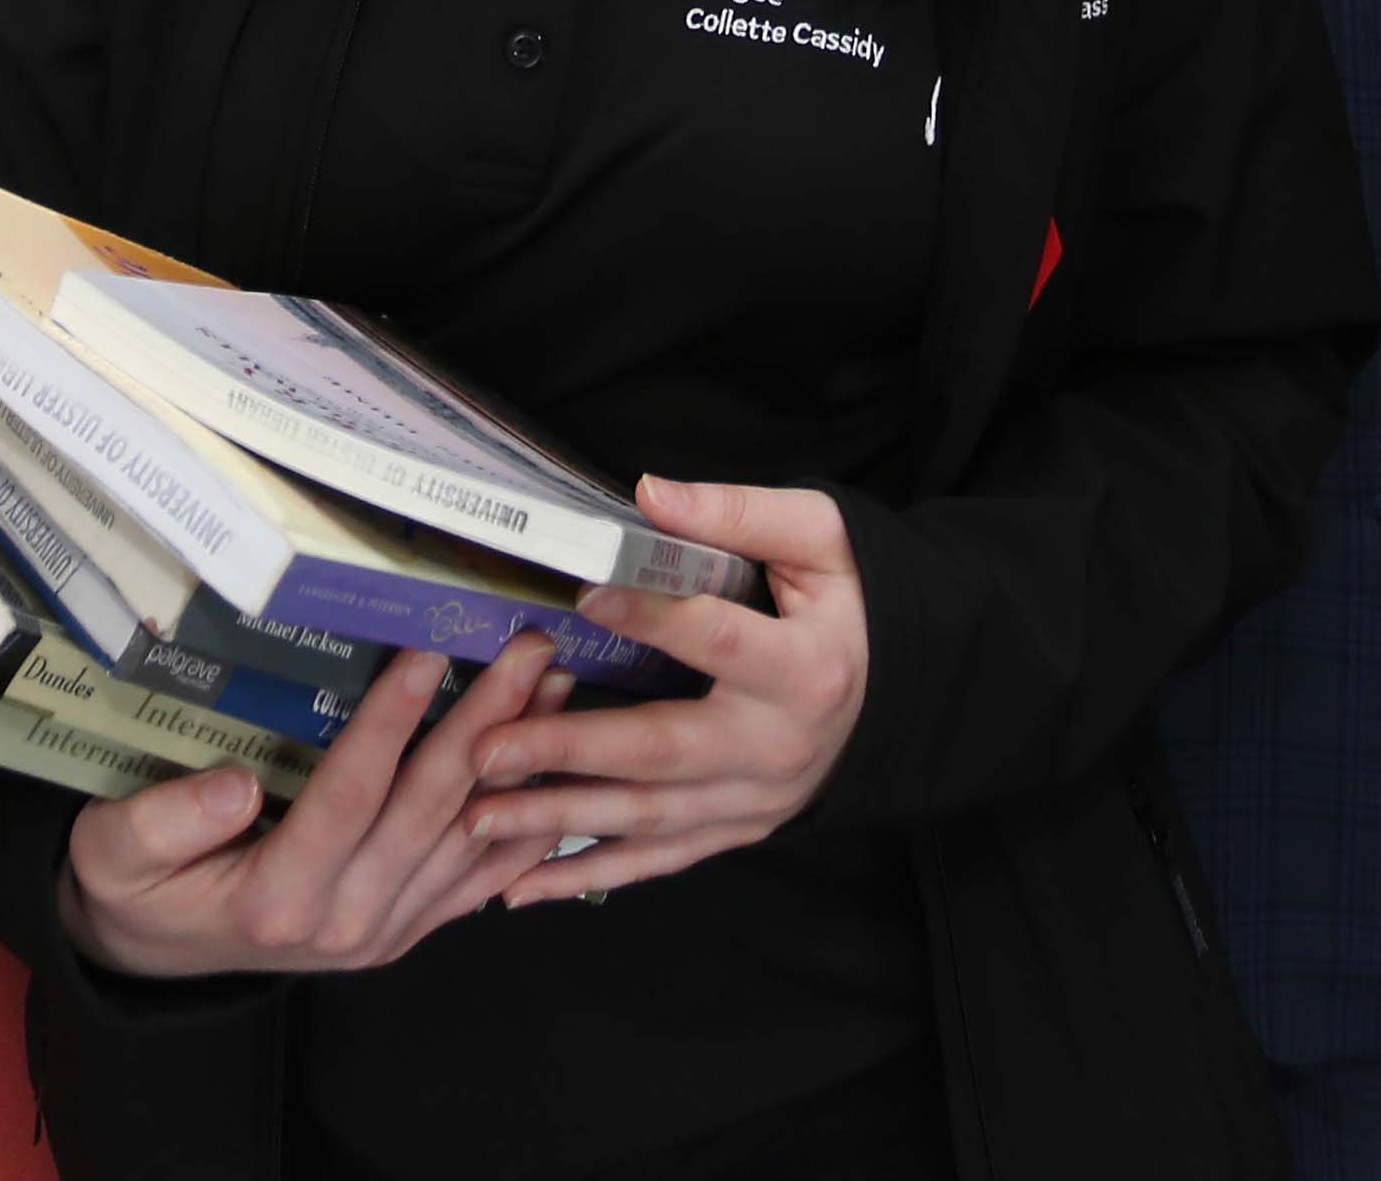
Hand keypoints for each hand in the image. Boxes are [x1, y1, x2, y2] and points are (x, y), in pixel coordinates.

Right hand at [59, 637, 553, 981]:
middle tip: (527, 650)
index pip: (348, 796)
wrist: (157, 956)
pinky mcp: (408, 930)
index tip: (429, 651)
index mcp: (277, 900)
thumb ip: (164, 822)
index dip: (389, 723)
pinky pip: (479, 879)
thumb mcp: (112, 853)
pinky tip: (559, 772)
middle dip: (484, 722)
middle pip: (428, 809)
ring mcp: (385, 933)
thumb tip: (234, 783)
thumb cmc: (135, 887)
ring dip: (516, 760)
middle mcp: (345, 924)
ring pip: (467, 837)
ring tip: (557, 685)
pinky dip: (524, 825)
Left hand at [463, 477, 872, 905]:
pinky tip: (523, 885)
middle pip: (664, 751)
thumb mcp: (821, 539)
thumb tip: (650, 496)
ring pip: (649, 820)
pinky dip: (590, 875)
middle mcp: (777, 747)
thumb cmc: (849, 605)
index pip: (717, 640)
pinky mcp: (737, 831)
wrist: (902, 691)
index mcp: (806, 669)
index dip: (652, 616)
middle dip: (570, 754)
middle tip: (488, 748)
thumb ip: (739, 515)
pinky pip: (659, 861)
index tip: (582, 594)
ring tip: (478, 816)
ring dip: (560, 823)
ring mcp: (755, 801)